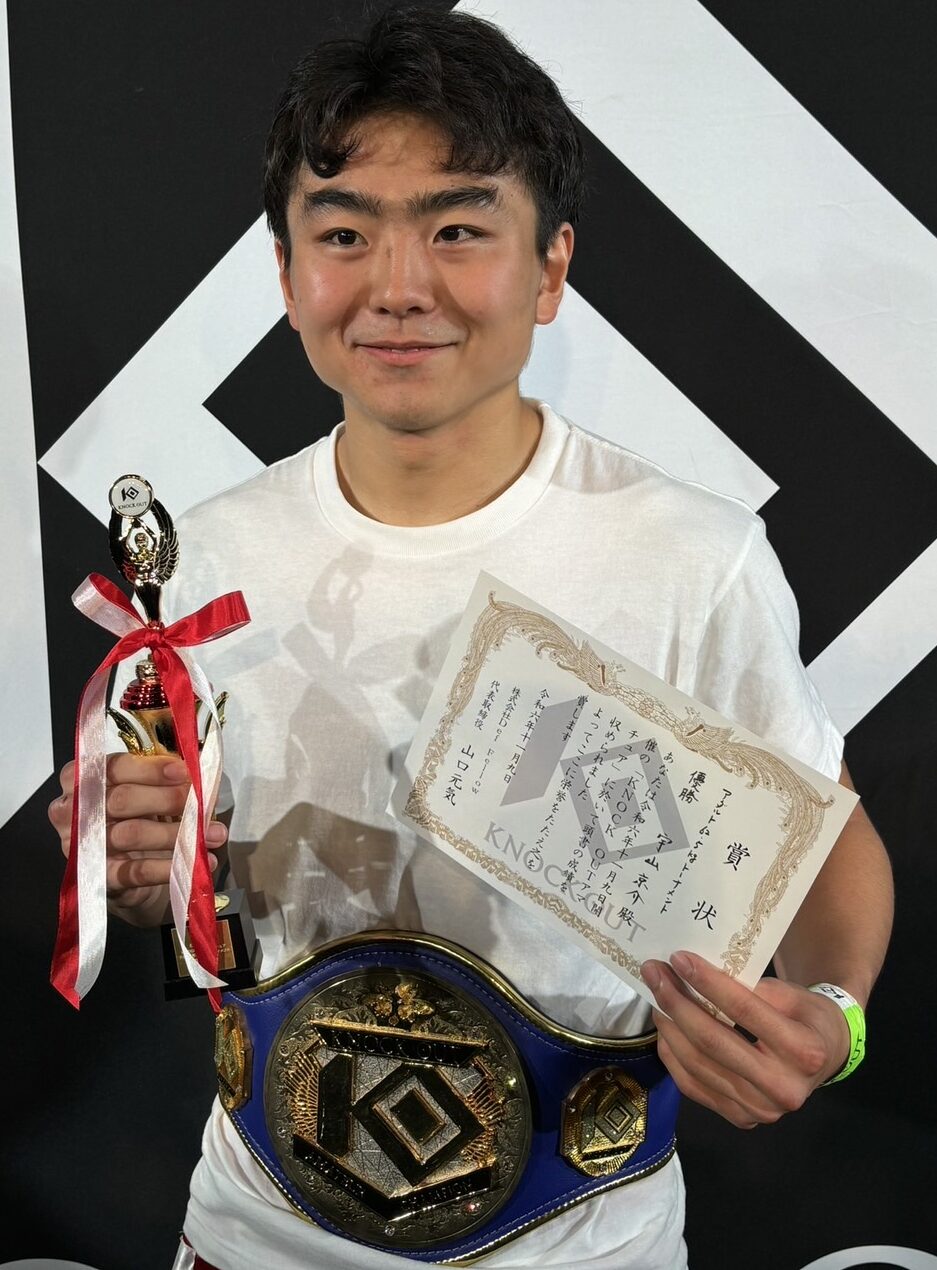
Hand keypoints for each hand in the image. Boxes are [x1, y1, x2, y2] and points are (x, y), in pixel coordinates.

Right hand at [48, 754, 227, 918]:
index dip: (151, 769)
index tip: (184, 771)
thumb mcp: (146, 788)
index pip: (113, 767)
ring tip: (212, 835)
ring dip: (176, 833)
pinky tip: (196, 862)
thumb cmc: (135, 814)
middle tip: (200, 803)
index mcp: (81, 777)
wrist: (125, 863)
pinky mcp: (99, 878)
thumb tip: (200, 773)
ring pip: (131, 834)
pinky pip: (136, 871)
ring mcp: (82, 846)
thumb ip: (165, 777)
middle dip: (167, 799)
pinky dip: (170, 867)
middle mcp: (72, 810)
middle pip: (121, 799)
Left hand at [640, 951, 851, 1128]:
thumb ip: (753, 987)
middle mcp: (783, 1088)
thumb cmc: (808, 1018)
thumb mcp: (793, 993)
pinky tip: (665, 1027)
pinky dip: (673, 1054)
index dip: (708, 983)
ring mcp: (760, 1110)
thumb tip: (698, 974)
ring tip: (656, 994)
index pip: (745, 1011)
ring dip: (669, 1026)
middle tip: (654, 973)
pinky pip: (694, 1085)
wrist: (825, 1058)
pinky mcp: (740, 1118)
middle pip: (713, 1042)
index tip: (679, 959)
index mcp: (803, 1050)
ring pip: (698, 1065)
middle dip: (677, 1003)